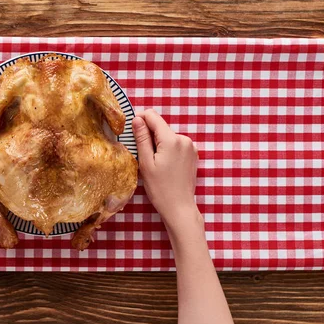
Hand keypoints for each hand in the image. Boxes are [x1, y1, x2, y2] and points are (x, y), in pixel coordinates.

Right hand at [132, 109, 200, 232]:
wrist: (179, 207)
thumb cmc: (160, 188)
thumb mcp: (146, 163)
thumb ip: (142, 139)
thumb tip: (136, 119)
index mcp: (172, 140)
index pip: (153, 116)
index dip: (140, 118)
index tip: (131, 128)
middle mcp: (184, 139)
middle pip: (160, 127)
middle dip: (148, 135)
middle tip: (140, 153)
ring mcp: (191, 147)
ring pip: (168, 136)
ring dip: (158, 143)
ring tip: (152, 162)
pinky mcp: (193, 154)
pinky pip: (176, 144)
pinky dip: (167, 149)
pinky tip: (163, 164)